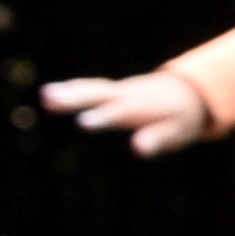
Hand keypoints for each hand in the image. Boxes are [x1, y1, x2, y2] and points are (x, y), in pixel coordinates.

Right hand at [43, 70, 211, 154]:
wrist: (190, 91)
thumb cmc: (182, 118)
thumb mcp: (177, 132)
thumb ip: (157, 139)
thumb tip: (138, 148)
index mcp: (144, 107)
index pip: (120, 113)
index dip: (102, 117)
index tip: (82, 122)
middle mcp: (128, 95)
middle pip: (100, 95)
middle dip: (76, 98)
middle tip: (51, 100)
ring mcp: (120, 90)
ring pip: (92, 88)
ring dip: (68, 91)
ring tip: (44, 96)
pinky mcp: (114, 90)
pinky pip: (91, 87)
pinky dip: (72, 88)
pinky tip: (48, 94)